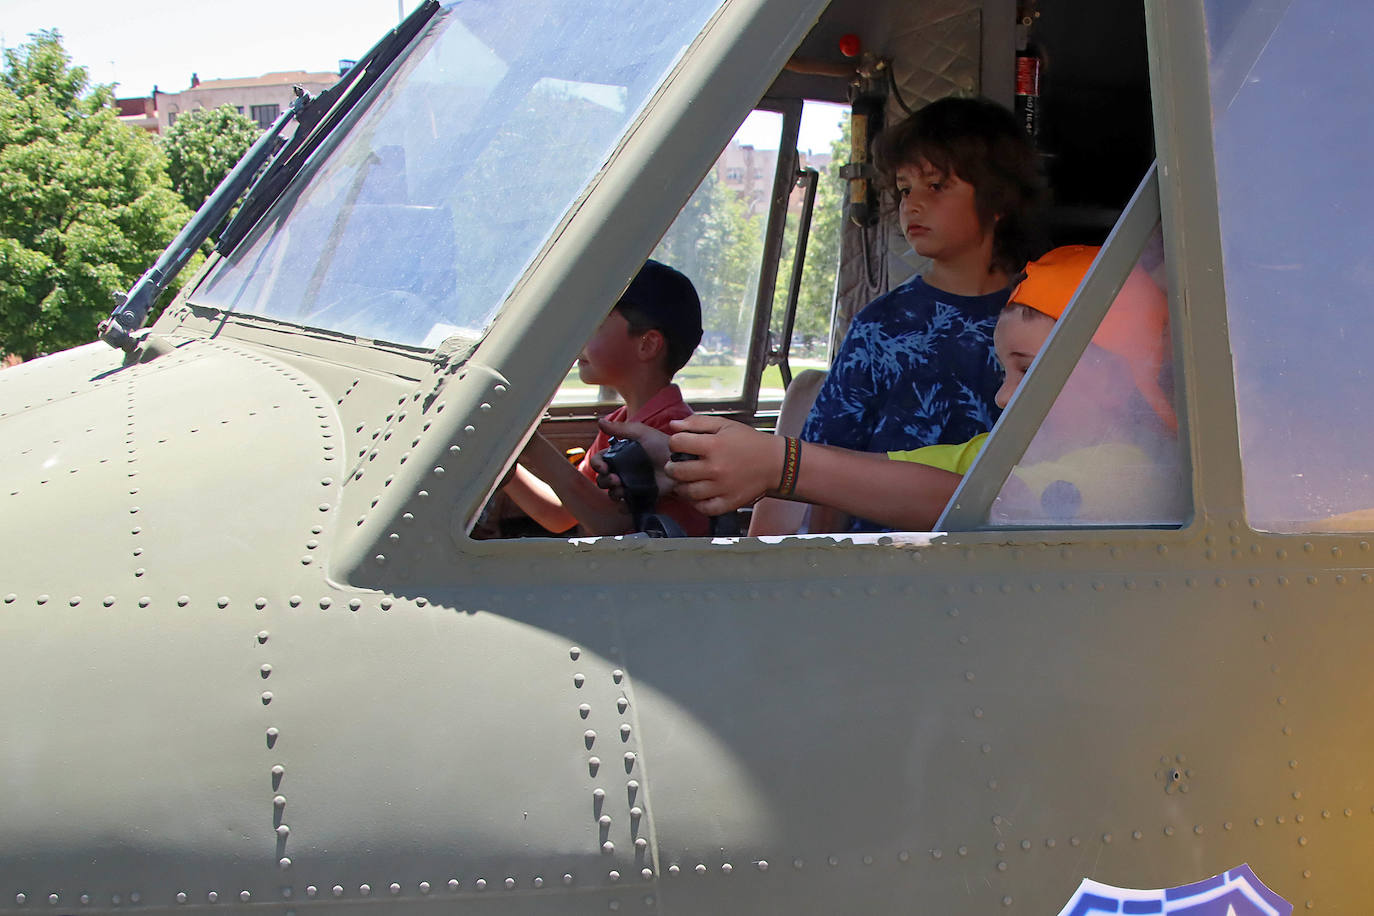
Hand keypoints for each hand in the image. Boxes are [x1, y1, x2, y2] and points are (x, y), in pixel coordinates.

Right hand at [593, 419, 674, 498]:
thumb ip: (620, 429)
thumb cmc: (661, 444)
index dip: (596, 464)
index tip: (602, 466)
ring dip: (613, 492)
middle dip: (604, 480)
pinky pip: (626, 505)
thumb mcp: (641, 432)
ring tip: (622, 488)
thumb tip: (600, 422)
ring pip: (612, 493)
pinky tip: (626, 501)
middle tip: (615, 478)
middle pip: (603, 479)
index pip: (599, 461)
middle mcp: (622, 471)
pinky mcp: (641, 496)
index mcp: (619, 455)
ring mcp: (631, 484)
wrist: (680, 460)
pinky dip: (623, 506)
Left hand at [663, 415, 784, 515]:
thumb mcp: (725, 425)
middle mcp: (716, 467)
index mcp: (714, 445)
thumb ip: (697, 423)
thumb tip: (673, 425)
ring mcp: (722, 487)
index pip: (677, 443)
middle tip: (675, 466)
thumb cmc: (749, 442)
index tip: (679, 445)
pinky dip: (696, 504)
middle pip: (678, 471)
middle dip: (671, 467)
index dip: (674, 442)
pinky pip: (704, 508)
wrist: (774, 462)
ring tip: (684, 481)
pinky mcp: (729, 502)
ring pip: (688, 492)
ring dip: (681, 486)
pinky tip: (697, 495)